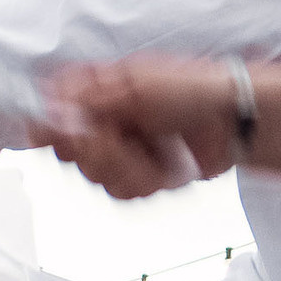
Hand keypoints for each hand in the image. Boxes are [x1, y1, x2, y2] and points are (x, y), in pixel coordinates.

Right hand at [39, 57, 245, 200]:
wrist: (233, 122)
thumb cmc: (192, 90)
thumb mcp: (135, 86)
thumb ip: (87, 103)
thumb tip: (48, 112)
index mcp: (94, 91)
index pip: (47, 113)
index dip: (50, 130)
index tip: (71, 132)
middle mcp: (101, 122)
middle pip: (67, 154)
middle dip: (100, 152)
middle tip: (125, 137)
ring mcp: (118, 151)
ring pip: (96, 178)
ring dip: (130, 167)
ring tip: (156, 149)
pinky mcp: (135, 177)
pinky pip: (121, 193)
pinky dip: (145, 181)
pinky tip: (162, 164)